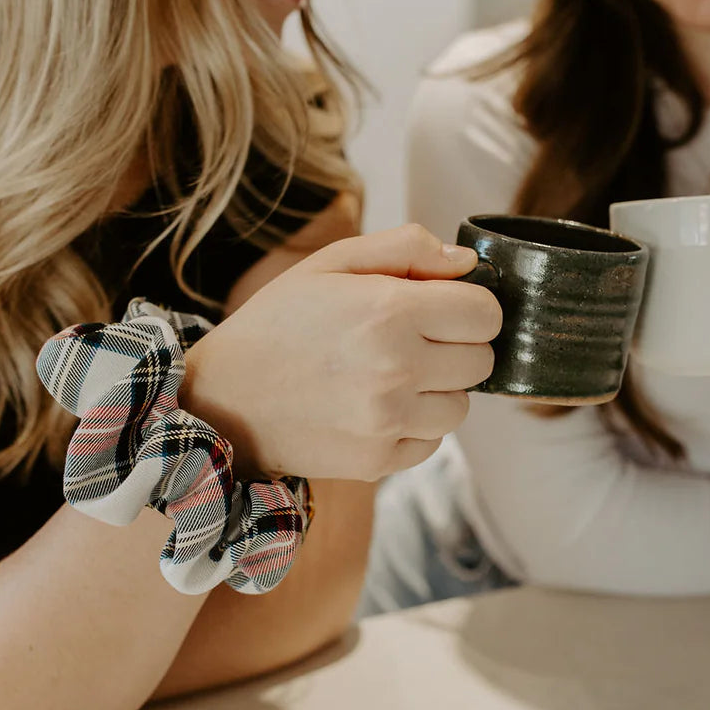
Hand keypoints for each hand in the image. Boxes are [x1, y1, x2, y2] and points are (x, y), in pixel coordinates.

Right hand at [182, 224, 500, 481]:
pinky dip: (415, 427)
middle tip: (412, 342)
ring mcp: (388, 421)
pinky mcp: (378, 460)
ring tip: (391, 377)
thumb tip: (466, 263)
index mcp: (389, 311)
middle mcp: (396, 369)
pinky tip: (376, 408)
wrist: (223, 398)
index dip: (470, 307)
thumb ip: (404, 249)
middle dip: (457, 347)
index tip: (444, 309)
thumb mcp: (330, 264)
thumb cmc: (277, 323)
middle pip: (481, 361)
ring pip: (461, 407)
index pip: (486, 314)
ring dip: (438, 391)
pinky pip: (432, 443)